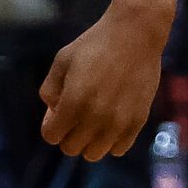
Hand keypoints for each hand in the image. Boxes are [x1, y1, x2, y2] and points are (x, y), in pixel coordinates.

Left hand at [39, 1, 170, 161]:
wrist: (135, 34)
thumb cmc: (95, 44)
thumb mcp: (62, 60)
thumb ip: (50, 89)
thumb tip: (54, 112)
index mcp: (73, 102)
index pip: (52, 136)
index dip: (51, 126)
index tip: (58, 113)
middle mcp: (96, 118)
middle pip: (71, 148)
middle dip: (68, 134)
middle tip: (75, 115)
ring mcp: (118, 123)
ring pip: (94, 154)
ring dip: (89, 141)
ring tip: (93, 121)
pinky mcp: (138, 122)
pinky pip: (119, 149)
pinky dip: (111, 141)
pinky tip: (111, 123)